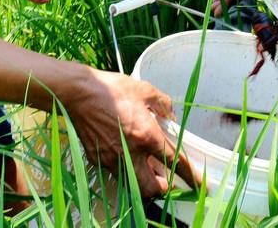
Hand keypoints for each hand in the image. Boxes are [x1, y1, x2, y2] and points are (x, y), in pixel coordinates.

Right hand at [65, 68, 200, 197]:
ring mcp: (112, 159)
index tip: (200, 185)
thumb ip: (163, 104)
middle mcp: (130, 152)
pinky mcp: (99, 159)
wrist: (77, 94)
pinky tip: (129, 156)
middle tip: (168, 178)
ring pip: (134, 184)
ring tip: (149, 166)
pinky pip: (118, 174)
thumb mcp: (144, 89)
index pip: (174, 162)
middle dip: (163, 188)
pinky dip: (128, 171)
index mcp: (146, 134)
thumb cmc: (110, 89)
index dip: (190, 176)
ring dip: (145, 182)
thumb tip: (171, 117)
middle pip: (152, 188)